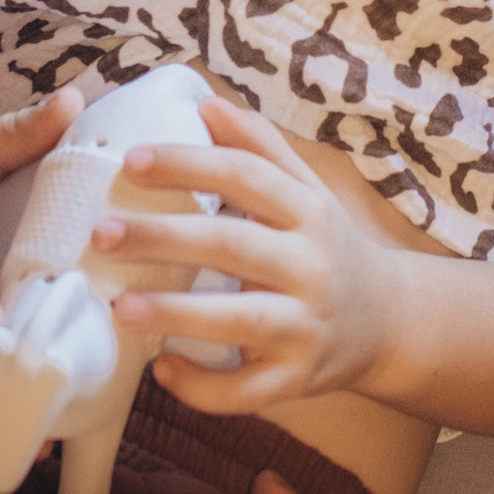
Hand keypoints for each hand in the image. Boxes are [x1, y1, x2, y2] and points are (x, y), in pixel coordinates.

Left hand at [100, 99, 405, 415]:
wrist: (391, 323)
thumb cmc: (329, 248)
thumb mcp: (308, 192)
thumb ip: (260, 147)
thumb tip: (204, 102)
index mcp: (308, 211)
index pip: (246, 176)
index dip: (189, 165)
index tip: (131, 160)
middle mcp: (311, 265)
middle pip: (234, 245)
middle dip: (165, 238)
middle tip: (103, 232)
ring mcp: (307, 325)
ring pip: (241, 320)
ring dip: (178, 313)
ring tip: (119, 306)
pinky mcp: (299, 378)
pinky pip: (249, 390)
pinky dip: (205, 387)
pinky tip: (162, 369)